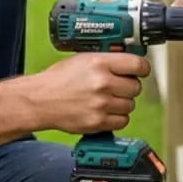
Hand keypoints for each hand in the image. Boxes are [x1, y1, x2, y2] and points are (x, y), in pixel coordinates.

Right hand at [26, 52, 150, 134]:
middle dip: (129, 87)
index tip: (140, 71)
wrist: (40, 100)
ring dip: (122, 103)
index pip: (138, 65)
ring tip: (108, 99)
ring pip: (130, 105)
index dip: (142, 68)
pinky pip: (122, 121)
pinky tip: (105, 111)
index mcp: (99, 63)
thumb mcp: (82, 59)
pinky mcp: (97, 122)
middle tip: (118, 86)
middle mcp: (102, 83)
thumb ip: (107, 60)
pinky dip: (117, 118)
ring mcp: (101, 104)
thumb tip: (130, 62)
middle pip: (136, 87)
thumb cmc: (59, 79)